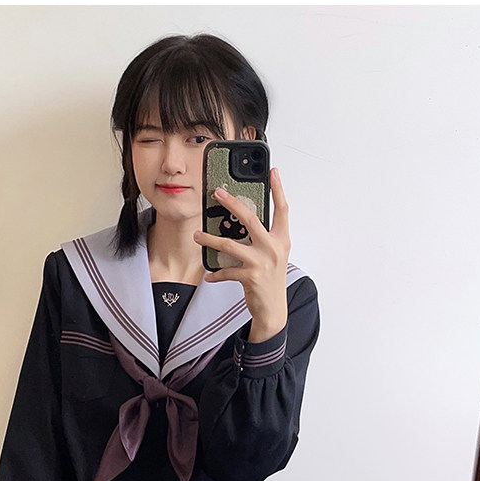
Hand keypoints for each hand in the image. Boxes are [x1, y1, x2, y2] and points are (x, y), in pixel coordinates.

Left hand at [194, 167, 291, 341]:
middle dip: (231, 203)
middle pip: (250, 218)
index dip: (278, 189)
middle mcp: (273, 248)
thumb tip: (241, 220)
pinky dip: (216, 273)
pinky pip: (226, 270)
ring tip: (197, 235)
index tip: (272, 171)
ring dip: (210, 238)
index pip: (282, 209)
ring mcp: (262, 262)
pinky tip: (209, 275)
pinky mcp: (250, 277)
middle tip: (217, 193)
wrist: (273, 309)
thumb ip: (262, 238)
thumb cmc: (270, 279)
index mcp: (281, 239)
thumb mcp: (273, 255)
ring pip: (230, 244)